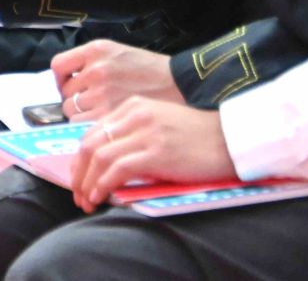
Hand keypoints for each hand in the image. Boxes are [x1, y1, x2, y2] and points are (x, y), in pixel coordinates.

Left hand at [52, 42, 179, 121]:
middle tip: (92, 106)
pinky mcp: (110, 115)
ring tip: (100, 117)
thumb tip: (67, 82)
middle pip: (65, 94)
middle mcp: (97, 68)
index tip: (70, 87)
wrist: (180, 87)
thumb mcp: (119, 54)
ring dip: (81, 118)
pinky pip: (82, 127)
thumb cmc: (152, 72)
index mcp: (98, 49)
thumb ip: (92, 63)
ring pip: (71, 113)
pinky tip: (104, 127)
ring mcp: (103, 93)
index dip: (61, 79)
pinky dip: (89, 130)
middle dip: (75, 101)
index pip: (58, 65)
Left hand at [71, 98, 235, 208]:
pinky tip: (100, 197)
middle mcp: (136, 115)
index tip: (79, 178)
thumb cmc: (198, 137)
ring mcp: (146, 133)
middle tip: (77, 194)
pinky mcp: (156, 153)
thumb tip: (107, 163)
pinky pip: (117, 169)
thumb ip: (134, 134)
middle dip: (78, 173)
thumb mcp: (159, 124)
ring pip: (99, 157)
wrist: (230, 139)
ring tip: (86, 201)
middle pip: (91, 143)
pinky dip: (102, 185)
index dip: (81, 158)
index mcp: (134, 106)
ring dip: (87, 183)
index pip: (94, 131)